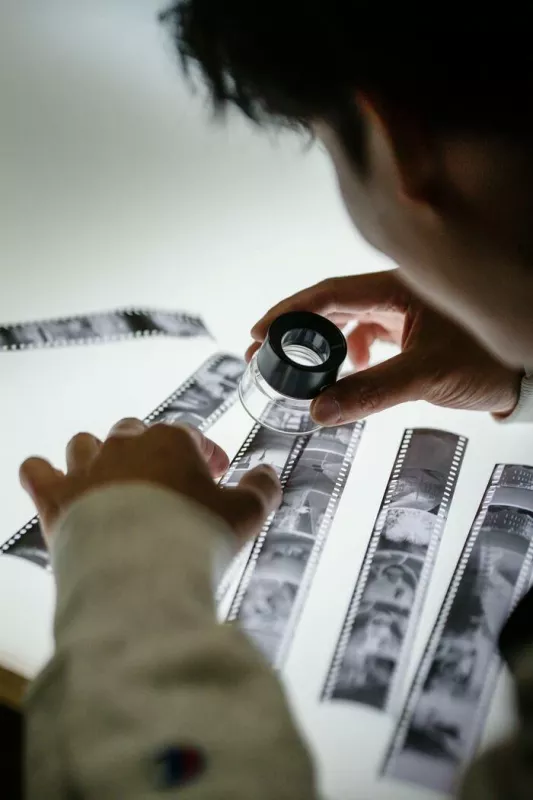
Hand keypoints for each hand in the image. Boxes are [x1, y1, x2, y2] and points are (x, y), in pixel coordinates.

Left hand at [20, 419, 280, 541]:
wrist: (140, 572)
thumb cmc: (194, 536)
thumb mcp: (246, 514)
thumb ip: (262, 489)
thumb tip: (269, 475)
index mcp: (172, 441)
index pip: (192, 437)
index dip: (206, 455)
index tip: (215, 473)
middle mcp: (125, 445)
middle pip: (136, 433)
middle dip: (152, 451)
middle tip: (168, 481)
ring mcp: (87, 469)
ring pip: (86, 444)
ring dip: (97, 456)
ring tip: (110, 479)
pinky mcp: (57, 498)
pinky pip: (37, 472)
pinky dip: (44, 475)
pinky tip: (51, 480)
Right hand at [247, 270, 520, 424]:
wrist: (526, 372)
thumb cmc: (486, 360)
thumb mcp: (425, 375)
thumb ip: (371, 391)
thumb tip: (320, 409)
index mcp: (395, 289)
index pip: (329, 294)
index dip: (289, 312)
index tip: (260, 332)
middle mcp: (395, 294)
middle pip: (331, 305)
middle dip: (295, 329)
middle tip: (264, 352)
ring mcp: (402, 312)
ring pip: (348, 322)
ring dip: (321, 344)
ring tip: (299, 368)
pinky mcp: (410, 330)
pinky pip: (368, 336)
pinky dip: (351, 354)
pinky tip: (351, 371)